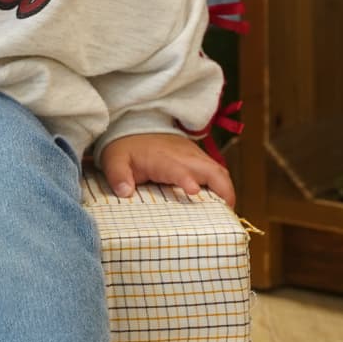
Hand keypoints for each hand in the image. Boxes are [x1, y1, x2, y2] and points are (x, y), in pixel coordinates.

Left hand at [100, 131, 234, 205]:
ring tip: (228, 212)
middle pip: (211, 170)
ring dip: (226, 189)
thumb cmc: (125, 148)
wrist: (134, 126)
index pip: (179, 168)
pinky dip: (222, 185)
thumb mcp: (114, 160)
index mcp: (163, 158)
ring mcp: (193, 155)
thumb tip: (124, 192)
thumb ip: (118, 175)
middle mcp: (184, 156)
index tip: (193, 191)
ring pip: (219, 171)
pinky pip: (216, 170)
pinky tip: (221, 202)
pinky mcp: (197, 157)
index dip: (187, 179)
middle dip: (223, 191)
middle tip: (226, 215)